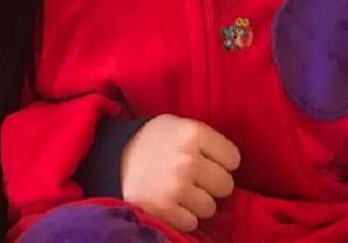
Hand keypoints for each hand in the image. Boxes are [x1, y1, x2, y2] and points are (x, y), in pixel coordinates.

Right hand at [119, 114, 239, 232]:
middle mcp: (188, 159)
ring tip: (179, 190)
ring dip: (197, 202)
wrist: (114, 156)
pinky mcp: (163, 208)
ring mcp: (176, 185)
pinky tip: (169, 201)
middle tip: (193, 178)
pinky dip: (182, 216)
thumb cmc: (155, 141)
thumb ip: (206, 140)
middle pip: (225, 185)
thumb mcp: (179, 125)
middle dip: (212, 185)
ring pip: (210, 207)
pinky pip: (192, 222)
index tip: (206, 160)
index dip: (221, 161)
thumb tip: (233, 166)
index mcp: (194, 133)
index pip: (233, 158)